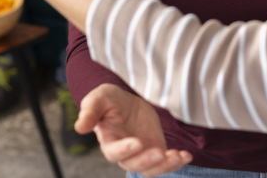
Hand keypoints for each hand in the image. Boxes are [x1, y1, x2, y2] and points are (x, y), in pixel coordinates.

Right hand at [76, 84, 191, 176]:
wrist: (130, 100)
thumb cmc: (111, 99)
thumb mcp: (100, 98)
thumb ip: (90, 111)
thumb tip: (79, 127)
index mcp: (109, 141)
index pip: (114, 152)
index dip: (125, 150)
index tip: (137, 142)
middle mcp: (125, 153)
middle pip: (133, 164)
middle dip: (147, 160)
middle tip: (159, 152)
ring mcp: (142, 154)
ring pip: (151, 169)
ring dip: (165, 166)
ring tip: (178, 156)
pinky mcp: (156, 151)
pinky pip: (166, 163)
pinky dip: (177, 162)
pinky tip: (186, 155)